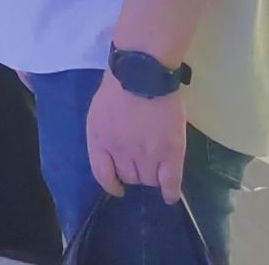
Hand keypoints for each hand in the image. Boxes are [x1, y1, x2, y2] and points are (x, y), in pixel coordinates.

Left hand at [87, 70, 187, 203]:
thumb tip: (114, 151)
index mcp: (99, 139)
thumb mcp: (98, 111)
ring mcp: (146, 153)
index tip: (118, 188)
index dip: (111, 184)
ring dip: (152, 177)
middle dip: (135, 173)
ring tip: (157, 167)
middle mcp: (120, 151)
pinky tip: (170, 196)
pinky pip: (170, 181)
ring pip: (149, 180)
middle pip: (129, 177)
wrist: (142, 72)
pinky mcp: (170, 152)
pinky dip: (170, 191)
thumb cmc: (118, 86)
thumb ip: (104, 134)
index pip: (102, 173)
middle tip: (142, 163)